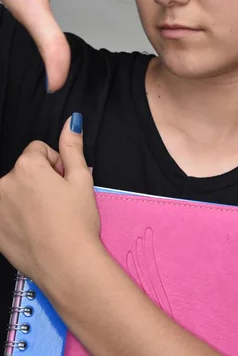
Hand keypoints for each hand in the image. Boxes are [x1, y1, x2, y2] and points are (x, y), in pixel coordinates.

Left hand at [0, 114, 100, 285]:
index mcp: (26, 167)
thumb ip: (72, 147)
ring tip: (49, 218)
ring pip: (15, 191)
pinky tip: (37, 230)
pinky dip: (19, 217)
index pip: (39, 150)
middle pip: (26, 170)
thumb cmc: (77, 222)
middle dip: (42, 180)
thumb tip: (71, 121)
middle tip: (60, 202)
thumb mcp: (81, 179)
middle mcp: (4, 183)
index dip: (57, 164)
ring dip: (29, 198)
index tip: (65, 183)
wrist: (66, 265)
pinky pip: (7, 212)